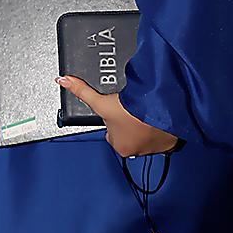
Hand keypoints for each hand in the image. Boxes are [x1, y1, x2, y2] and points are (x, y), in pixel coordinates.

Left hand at [57, 75, 178, 156]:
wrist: (162, 110)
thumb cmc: (133, 112)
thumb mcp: (102, 102)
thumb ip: (82, 92)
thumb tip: (64, 81)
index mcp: (119, 147)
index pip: (111, 133)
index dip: (112, 120)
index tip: (117, 111)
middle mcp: (136, 151)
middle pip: (126, 133)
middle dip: (127, 123)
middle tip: (130, 110)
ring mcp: (153, 148)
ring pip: (144, 134)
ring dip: (143, 125)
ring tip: (142, 112)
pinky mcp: (168, 142)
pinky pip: (162, 135)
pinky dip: (159, 127)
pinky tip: (156, 116)